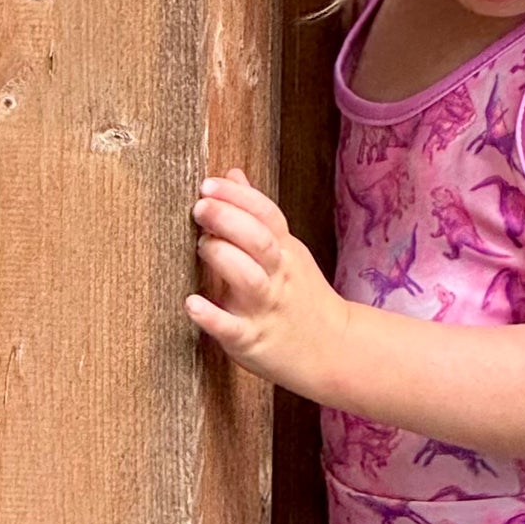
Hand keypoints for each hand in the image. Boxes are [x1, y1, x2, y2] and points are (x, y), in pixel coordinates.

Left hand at [187, 169, 349, 398]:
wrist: (333, 350)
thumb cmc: (299, 296)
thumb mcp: (285, 249)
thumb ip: (256, 214)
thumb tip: (233, 174)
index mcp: (284, 251)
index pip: (266, 214)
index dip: (238, 197)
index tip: (209, 183)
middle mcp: (277, 276)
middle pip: (258, 240)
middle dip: (228, 219)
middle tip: (200, 207)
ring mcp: (265, 308)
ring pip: (248, 278)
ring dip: (223, 257)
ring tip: (202, 246)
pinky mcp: (252, 340)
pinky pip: (231, 328)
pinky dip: (211, 316)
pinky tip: (191, 304)